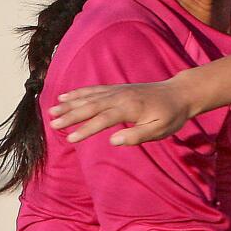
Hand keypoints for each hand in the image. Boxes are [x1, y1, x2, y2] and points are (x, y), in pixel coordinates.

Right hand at [48, 77, 195, 145]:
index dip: (86, 129)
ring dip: (70, 104)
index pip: (104, 119)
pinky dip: (79, 93)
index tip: (70, 138)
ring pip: (90, 96)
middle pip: (92, 106)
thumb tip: (113, 141)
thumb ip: (137, 135)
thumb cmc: (170, 115)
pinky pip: (95, 90)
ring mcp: (118, 90)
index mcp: (130, 107)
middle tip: (52, 124)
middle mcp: (121, 96)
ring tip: (51, 111)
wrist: (179, 93)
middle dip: (71, 115)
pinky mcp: (117, 88)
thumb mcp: (159, 130)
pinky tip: (65, 97)